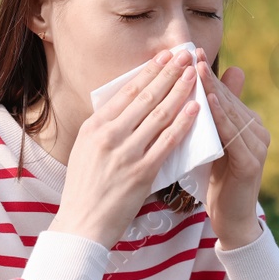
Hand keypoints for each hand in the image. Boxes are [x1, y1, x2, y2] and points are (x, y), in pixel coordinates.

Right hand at [52, 47, 202, 248]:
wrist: (82, 225)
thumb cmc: (85, 189)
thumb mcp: (87, 150)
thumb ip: (106, 129)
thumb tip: (128, 106)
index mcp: (94, 126)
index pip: (127, 91)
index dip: (150, 71)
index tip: (166, 56)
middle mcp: (109, 135)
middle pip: (146, 97)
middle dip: (169, 72)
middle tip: (186, 54)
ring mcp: (126, 153)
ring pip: (159, 114)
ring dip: (180, 91)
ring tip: (196, 73)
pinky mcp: (141, 172)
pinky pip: (167, 142)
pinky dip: (183, 123)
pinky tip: (196, 109)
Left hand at [196, 54, 267, 247]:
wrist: (230, 220)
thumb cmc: (216, 181)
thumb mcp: (211, 144)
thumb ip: (209, 118)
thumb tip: (197, 93)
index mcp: (249, 124)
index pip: (225, 94)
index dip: (208, 74)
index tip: (191, 53)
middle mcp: (258, 131)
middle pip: (228, 100)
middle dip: (209, 77)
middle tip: (192, 55)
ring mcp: (258, 146)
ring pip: (231, 114)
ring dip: (214, 92)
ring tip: (197, 71)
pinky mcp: (251, 163)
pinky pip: (233, 136)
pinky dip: (221, 118)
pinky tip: (209, 103)